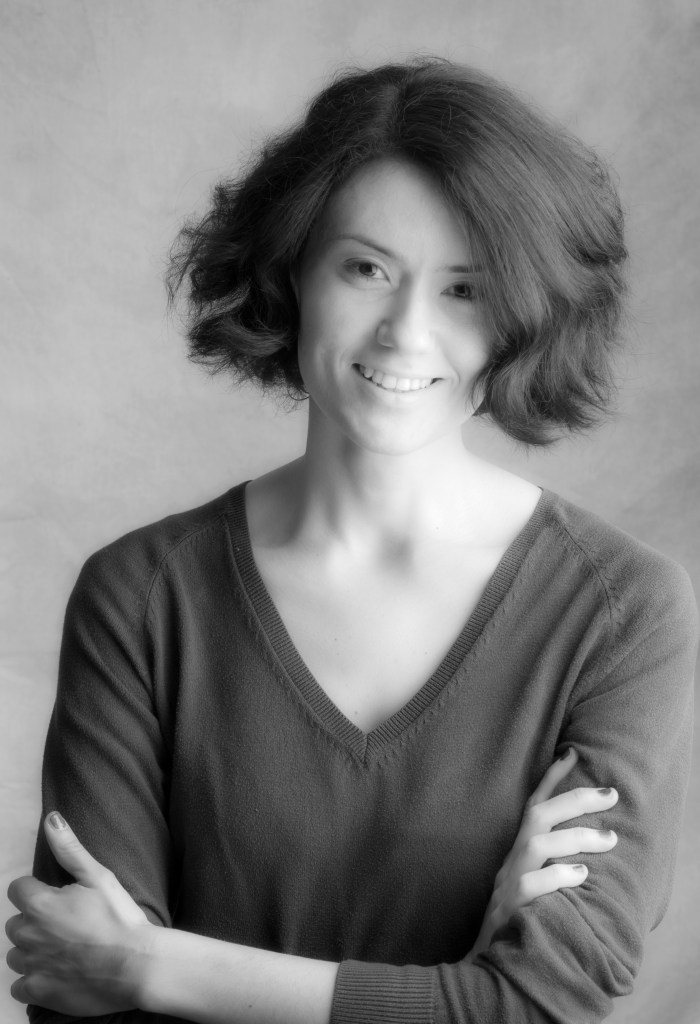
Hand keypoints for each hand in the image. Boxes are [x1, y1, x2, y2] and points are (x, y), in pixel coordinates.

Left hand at [5, 812, 154, 1013]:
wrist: (136, 966)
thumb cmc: (119, 918)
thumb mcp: (99, 876)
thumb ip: (69, 849)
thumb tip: (51, 819)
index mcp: (40, 905)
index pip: (18, 889)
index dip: (36, 890)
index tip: (57, 897)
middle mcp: (28, 935)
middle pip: (16, 922)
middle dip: (34, 920)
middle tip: (65, 923)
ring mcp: (32, 966)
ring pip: (16, 953)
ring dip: (31, 949)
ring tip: (62, 948)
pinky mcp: (39, 992)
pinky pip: (20, 985)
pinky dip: (33, 978)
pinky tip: (55, 972)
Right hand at [469, 748, 618, 957]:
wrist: (485, 967)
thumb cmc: (516, 924)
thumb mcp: (532, 887)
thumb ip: (550, 865)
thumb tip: (584, 849)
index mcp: (518, 852)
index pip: (533, 806)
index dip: (552, 779)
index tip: (572, 753)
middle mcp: (511, 860)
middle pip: (537, 815)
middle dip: (574, 798)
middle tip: (611, 794)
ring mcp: (507, 883)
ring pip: (536, 845)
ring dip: (574, 838)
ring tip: (609, 840)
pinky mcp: (509, 908)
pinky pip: (530, 885)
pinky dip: (557, 876)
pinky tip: (581, 875)